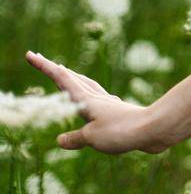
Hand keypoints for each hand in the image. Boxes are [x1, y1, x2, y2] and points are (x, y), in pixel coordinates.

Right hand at [24, 50, 172, 153]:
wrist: (156, 129)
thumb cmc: (122, 130)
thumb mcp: (92, 137)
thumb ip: (74, 138)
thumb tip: (61, 140)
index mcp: (86, 100)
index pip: (61, 79)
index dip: (45, 67)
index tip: (31, 54)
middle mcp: (97, 99)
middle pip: (74, 80)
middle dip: (57, 71)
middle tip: (43, 60)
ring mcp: (109, 105)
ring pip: (87, 87)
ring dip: (74, 80)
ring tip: (67, 74)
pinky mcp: (120, 115)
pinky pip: (99, 101)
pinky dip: (91, 96)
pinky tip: (97, 102)